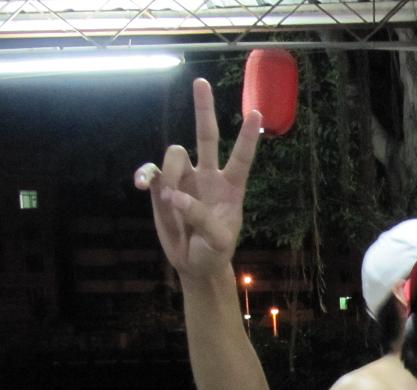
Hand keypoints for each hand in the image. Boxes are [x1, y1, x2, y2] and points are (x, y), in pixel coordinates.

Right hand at [133, 78, 261, 280]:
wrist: (195, 262)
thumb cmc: (215, 250)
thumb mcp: (218, 241)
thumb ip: (201, 218)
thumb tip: (174, 195)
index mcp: (231, 187)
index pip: (241, 158)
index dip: (247, 137)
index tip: (256, 113)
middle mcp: (208, 176)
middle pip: (206, 136)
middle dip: (203, 110)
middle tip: (201, 82)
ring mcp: (184, 179)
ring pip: (174, 154)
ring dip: (169, 172)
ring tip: (167, 199)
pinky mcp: (163, 187)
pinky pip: (151, 172)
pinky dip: (145, 175)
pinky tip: (141, 186)